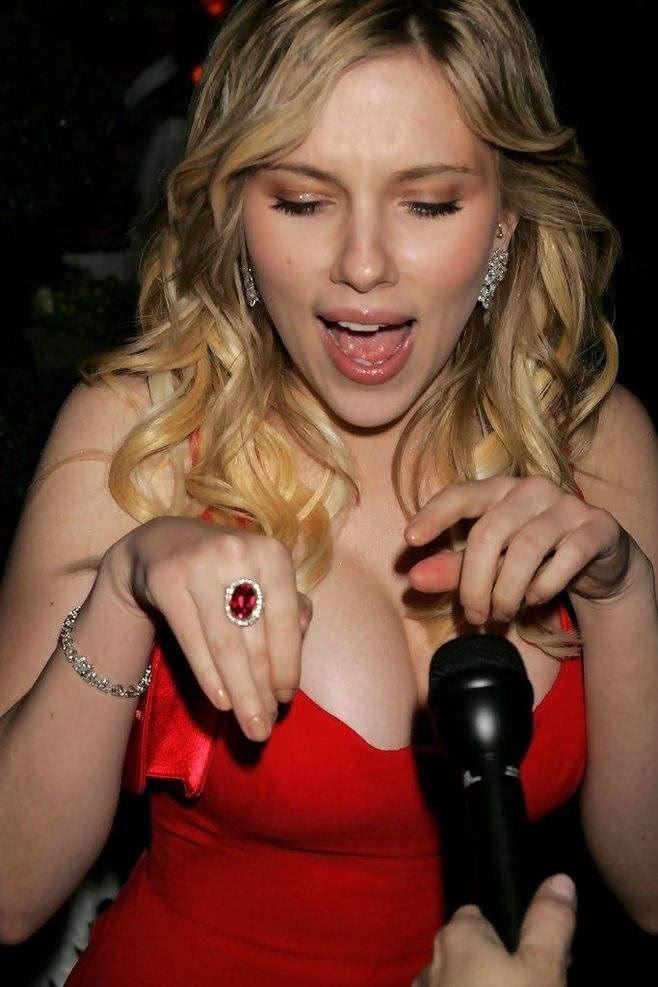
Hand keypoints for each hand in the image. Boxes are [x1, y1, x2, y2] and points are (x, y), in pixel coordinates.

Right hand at [101, 517, 312, 741]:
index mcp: (272, 553)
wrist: (163, 544)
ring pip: (225, 646)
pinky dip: (210, 676)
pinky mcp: (166, 581)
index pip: (284, 621)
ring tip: (250, 725)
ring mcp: (199, 566)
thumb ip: (290, 604)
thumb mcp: (264, 576)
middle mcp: (238, 554)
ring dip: (240, 692)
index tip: (286, 699)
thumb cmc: (228, 569)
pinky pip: (193, 641)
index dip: (287, 665)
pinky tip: (222, 702)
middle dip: (262, 690)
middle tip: (266, 727)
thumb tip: (303, 633)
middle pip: (254, 639)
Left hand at [404, 475, 641, 624]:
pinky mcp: (597, 528)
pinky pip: (565, 559)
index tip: (410, 541)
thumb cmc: (534, 559)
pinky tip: (535, 599)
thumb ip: (454, 569)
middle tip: (474, 616)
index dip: (435, 515)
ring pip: (525, 549)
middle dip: (475, 582)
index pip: (461, 494)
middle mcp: (532, 489)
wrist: (600, 564)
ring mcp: (568, 505)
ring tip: (502, 614)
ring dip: (507, 592)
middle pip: (490, 533)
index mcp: (499, 489)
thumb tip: (414, 579)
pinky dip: (544, 587)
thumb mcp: (492, 564)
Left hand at [410, 873, 576, 986]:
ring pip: (455, 984)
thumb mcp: (543, 970)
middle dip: (492, 968)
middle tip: (530, 986)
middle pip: (467, 953)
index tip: (533, 959)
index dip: (507, 935)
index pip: (477, 916)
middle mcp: (431, 961)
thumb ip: (549, 923)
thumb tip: (560, 878)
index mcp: (456, 936)